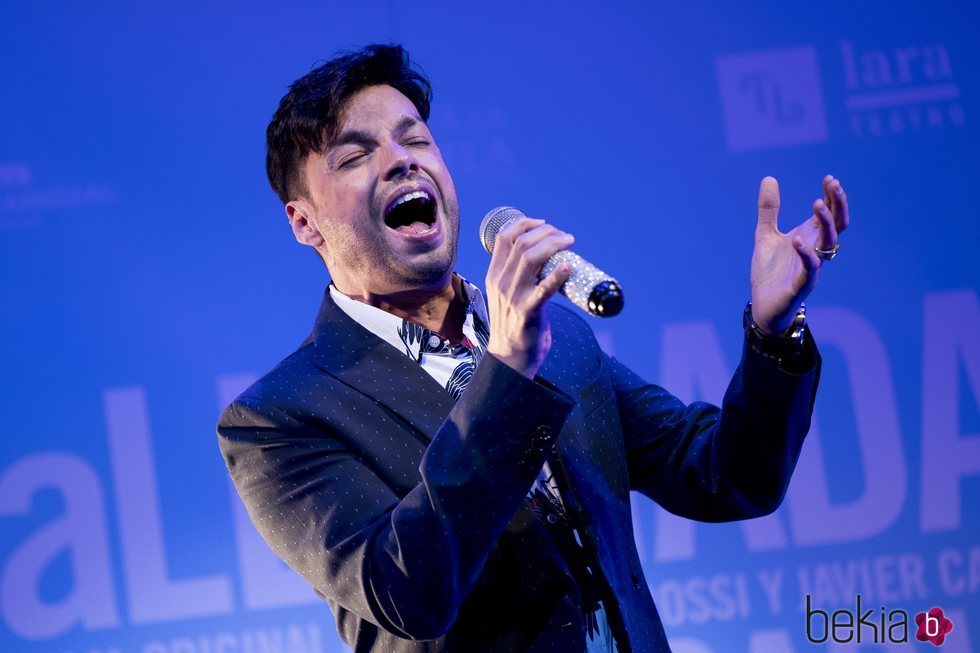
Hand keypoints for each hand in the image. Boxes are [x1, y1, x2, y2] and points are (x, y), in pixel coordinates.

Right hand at [485, 218, 573, 377]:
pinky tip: (569, 267)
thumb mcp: (506, 292)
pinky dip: (557, 275)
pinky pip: (543, 289)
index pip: (504, 237)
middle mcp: (501, 282)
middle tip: (564, 236)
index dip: (525, 223)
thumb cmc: (514, 322)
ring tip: (568, 243)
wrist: (509, 355)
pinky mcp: (528, 312)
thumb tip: (544, 255)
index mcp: (494, 274)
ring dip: (553, 244)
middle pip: (522, 243)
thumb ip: (517, 275)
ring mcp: (513, 296)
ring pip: (530, 258)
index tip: (544, 224)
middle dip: (546, 232)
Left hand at [750, 175, 849, 333]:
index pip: (829, 214)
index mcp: (809, 238)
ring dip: (825, 223)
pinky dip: (806, 254)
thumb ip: (769, 210)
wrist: (762, 305)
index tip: (829, 178)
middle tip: (832, 184)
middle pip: (837, 225)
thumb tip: (769, 178)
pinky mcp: (801, 285)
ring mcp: (811, 267)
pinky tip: (797, 240)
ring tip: (816, 204)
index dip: (832, 197)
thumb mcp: (765, 235)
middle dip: (837, 205)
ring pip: (829, 244)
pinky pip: (810, 268)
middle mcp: (815, 250)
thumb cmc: (769, 272)